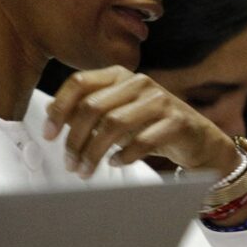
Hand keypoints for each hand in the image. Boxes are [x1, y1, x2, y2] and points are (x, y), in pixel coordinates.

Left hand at [43, 66, 237, 179]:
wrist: (197, 139)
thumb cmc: (151, 126)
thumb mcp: (116, 114)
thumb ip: (87, 110)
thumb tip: (50, 110)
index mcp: (120, 75)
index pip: (80, 83)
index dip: (59, 109)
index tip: (48, 135)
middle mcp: (139, 82)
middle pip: (93, 107)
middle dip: (75, 139)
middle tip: (69, 163)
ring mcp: (160, 100)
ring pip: (114, 124)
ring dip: (94, 152)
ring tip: (85, 171)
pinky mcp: (177, 122)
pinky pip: (143, 140)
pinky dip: (124, 155)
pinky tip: (116, 163)